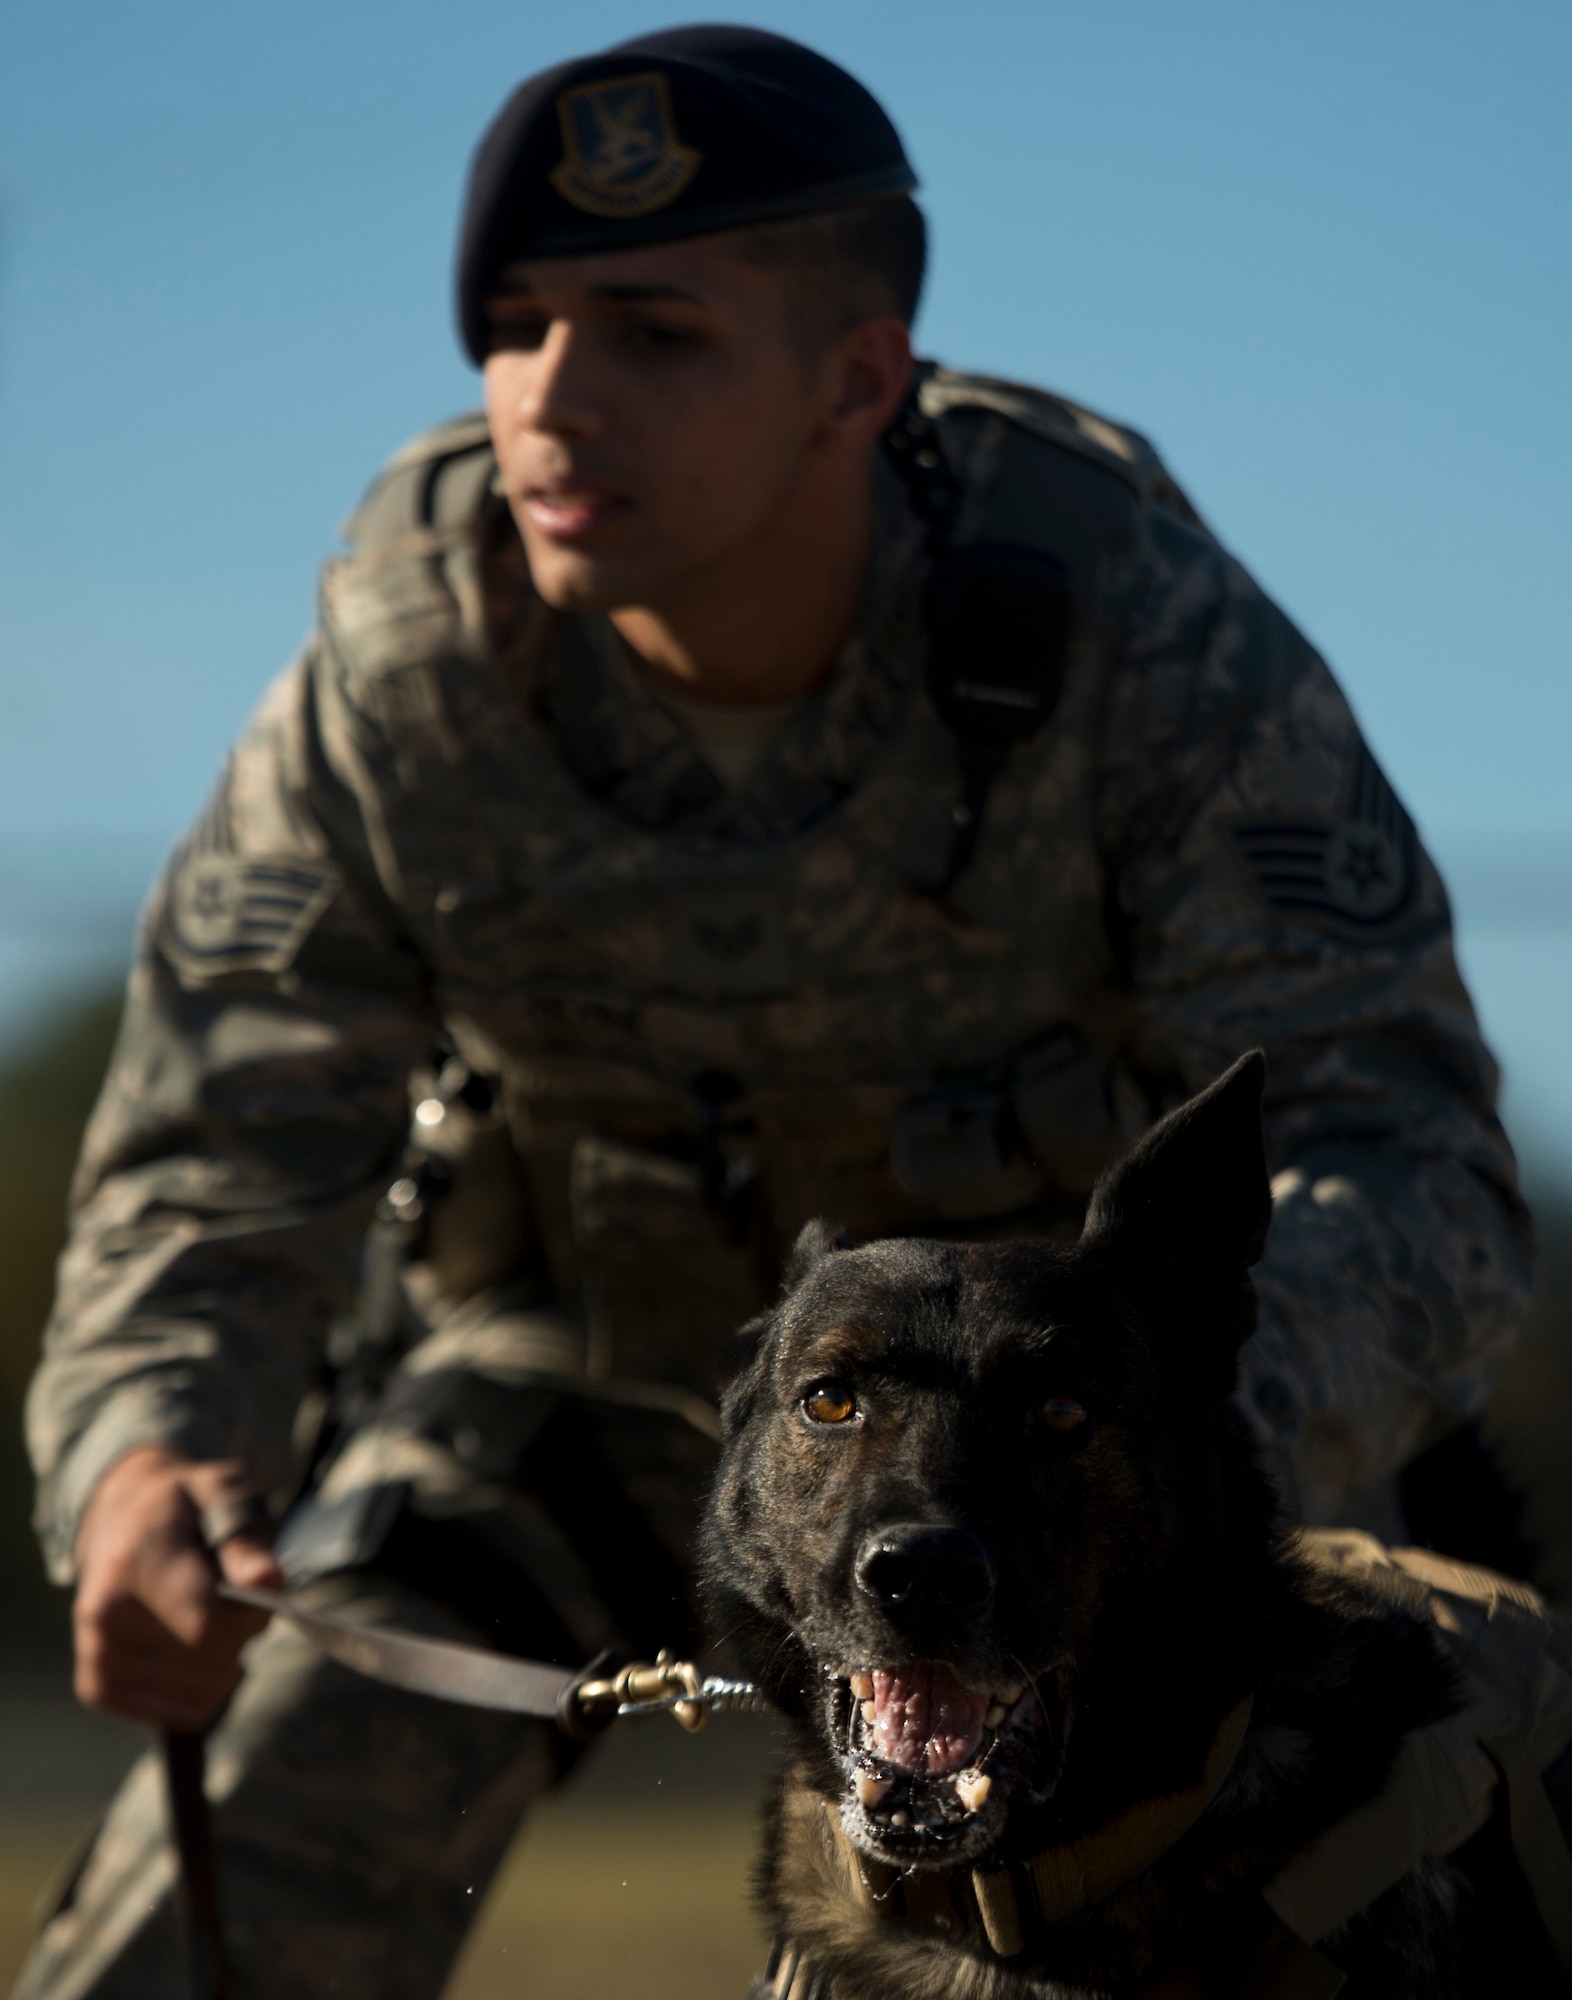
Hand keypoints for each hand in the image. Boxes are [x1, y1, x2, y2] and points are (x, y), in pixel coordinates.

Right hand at [73, 1447, 282, 1730]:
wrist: (120, 1520)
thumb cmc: (186, 1508)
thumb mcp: (221, 1495)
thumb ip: (246, 1537)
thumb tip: (269, 1581)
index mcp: (132, 1563)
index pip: (209, 1626)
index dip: (251, 1615)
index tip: (257, 1586)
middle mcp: (103, 1616)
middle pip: (209, 1664)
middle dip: (240, 1636)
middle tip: (229, 1597)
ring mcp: (96, 1657)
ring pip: (202, 1695)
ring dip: (224, 1663)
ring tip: (205, 1616)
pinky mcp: (97, 1688)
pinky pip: (184, 1714)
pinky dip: (203, 1686)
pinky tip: (187, 1645)